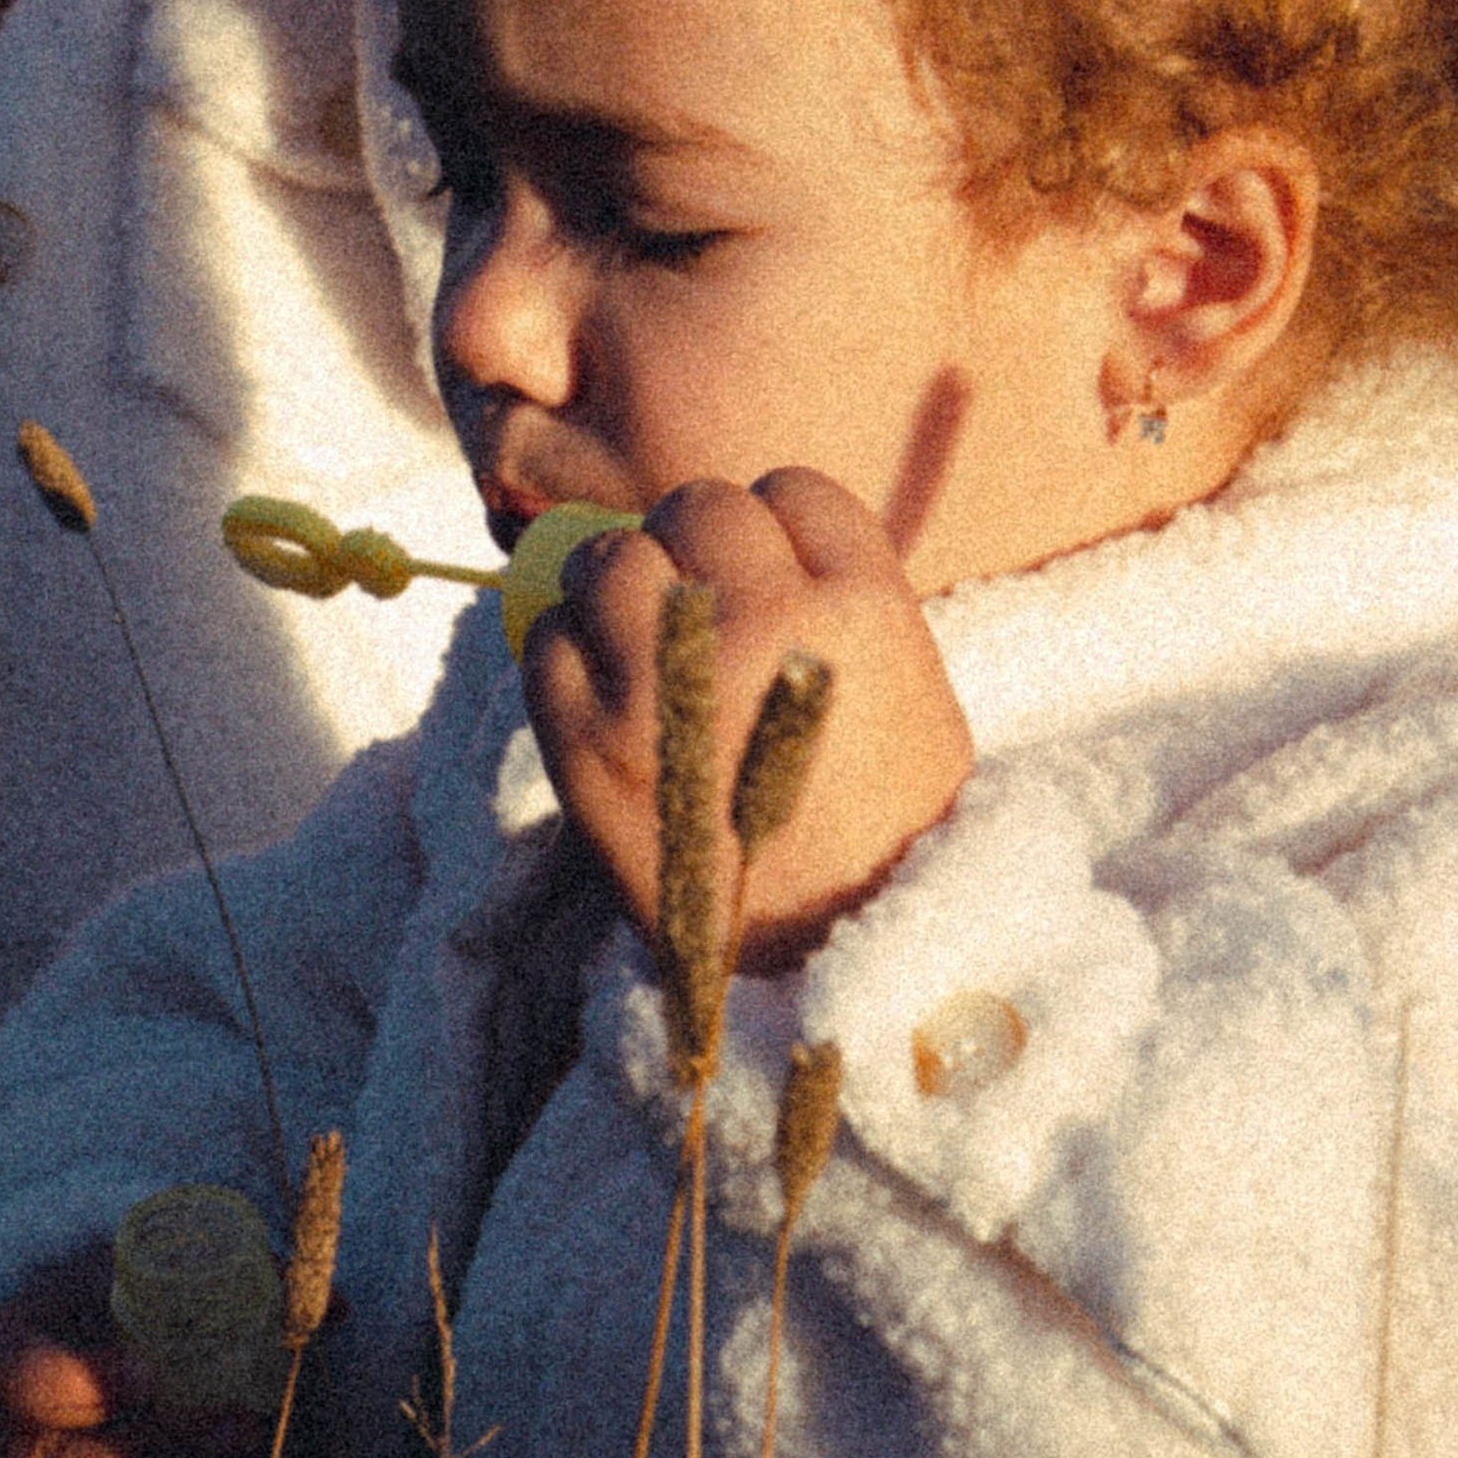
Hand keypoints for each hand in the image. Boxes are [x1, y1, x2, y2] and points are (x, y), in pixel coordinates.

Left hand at [521, 468, 975, 975]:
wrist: (837, 965)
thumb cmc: (884, 832)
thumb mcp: (910, 694)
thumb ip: (839, 603)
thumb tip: (748, 538)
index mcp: (862, 609)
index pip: (793, 492)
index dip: (774, 529)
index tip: (767, 574)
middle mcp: (764, 624)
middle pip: (696, 507)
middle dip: (692, 547)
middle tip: (697, 610)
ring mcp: (669, 681)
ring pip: (610, 557)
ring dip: (620, 588)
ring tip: (643, 648)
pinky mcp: (588, 741)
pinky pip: (546, 640)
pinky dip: (565, 656)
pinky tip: (602, 697)